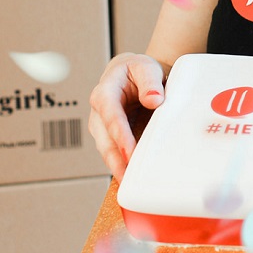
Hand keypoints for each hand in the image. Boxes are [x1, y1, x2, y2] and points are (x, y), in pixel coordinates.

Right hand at [87, 52, 166, 179]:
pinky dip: (122, 168)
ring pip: (107, 152)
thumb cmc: (137, 71)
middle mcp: (99, 113)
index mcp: (105, 92)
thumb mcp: (145, 67)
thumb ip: (150, 81)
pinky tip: (132, 181)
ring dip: (118, 168)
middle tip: (129, 178)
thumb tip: (153, 99)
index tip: (129, 152)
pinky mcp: (110, 139)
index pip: (110, 115)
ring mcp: (102, 129)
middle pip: (104, 140)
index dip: (119, 134)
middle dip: (116, 160)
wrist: (133, 75)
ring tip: (131, 185)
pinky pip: (115, 155)